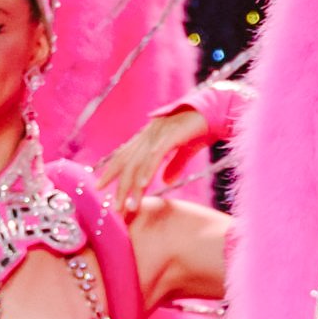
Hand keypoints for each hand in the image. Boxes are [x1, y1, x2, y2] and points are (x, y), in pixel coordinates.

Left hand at [96, 105, 213, 215]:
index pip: (124, 155)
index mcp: (149, 136)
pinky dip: (147, 171)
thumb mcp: (186, 150)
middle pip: (128, 164)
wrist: (217, 110)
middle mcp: (148, 134)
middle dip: (119, 187)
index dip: (111, 171)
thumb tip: (166, 182)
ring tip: (129, 206)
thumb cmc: (202, 128)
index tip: (99, 187)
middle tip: (115, 208)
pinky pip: (155, 155)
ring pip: (139, 163)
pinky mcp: (170, 135)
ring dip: (132, 187)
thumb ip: (175, 165)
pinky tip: (142, 185)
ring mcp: (158, 134)